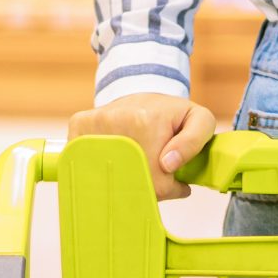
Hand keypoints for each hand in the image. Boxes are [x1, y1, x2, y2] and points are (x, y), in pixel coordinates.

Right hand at [68, 93, 218, 201]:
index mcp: (146, 125)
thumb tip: (168, 165)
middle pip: (132, 188)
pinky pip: (83, 165)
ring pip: (109, 182)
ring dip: (123, 181)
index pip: (158, 186)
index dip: (170, 186)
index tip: (172, 175)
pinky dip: (96, 170)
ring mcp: (92, 127)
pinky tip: (110, 159)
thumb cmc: (171, 114)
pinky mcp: (78, 126)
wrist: (142, 90)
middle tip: (153, 166)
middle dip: (147, 186)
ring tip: (133, 161)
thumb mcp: (199, 120)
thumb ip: (195, 142)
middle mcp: (114, 125)